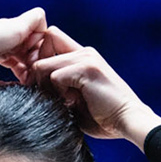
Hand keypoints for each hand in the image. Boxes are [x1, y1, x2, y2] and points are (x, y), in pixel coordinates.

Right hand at [0, 9, 48, 96]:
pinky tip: (33, 56)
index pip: (19, 58)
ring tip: (30, 72)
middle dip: (34, 64)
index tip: (21, 85)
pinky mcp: (17, 25)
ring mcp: (10, 28)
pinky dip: (41, 37)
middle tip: (28, 80)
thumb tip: (20, 95)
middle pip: (31, 48)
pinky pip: (40, 20)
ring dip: (38, 55)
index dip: (25, 72)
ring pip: (38, 35)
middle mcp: (4, 36)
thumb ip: (5, 86)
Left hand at [30, 26, 160, 144]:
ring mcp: (86, 58)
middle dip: (36, 72)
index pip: (50, 39)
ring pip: (43, 64)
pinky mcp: (87, 69)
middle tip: (47, 95)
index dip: (39, 58)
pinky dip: (57, 93)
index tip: (40, 83)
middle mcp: (84, 52)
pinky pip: (54, 76)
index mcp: (82, 56)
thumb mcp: (76, 99)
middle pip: (43, 47)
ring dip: (45, 86)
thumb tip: (32, 87)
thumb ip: (58, 88)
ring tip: (61, 101)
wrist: (128, 121)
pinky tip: (71, 104)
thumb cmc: (103, 117)